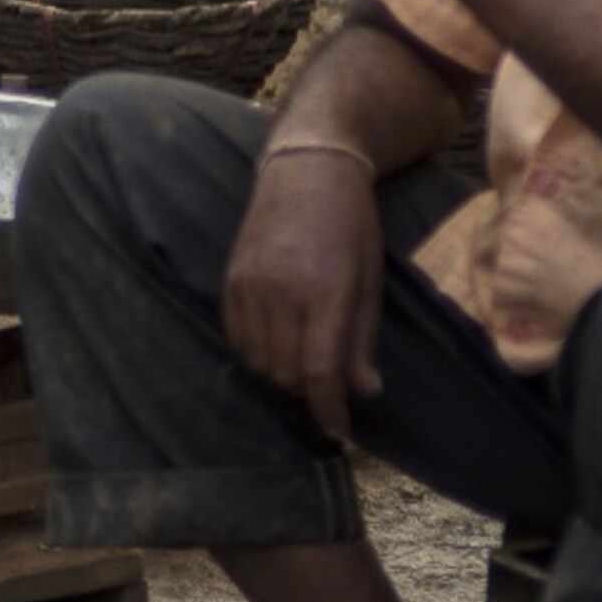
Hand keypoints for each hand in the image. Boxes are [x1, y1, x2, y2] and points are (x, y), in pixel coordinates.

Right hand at [224, 145, 386, 443]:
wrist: (306, 169)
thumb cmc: (351, 224)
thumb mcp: (370, 279)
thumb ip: (362, 337)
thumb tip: (364, 391)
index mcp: (326, 291)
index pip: (319, 371)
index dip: (328, 411)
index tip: (338, 433)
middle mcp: (282, 291)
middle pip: (286, 373)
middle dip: (309, 391)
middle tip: (327, 385)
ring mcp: (250, 284)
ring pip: (259, 361)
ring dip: (282, 374)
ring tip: (302, 361)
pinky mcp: (230, 279)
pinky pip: (236, 338)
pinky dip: (256, 353)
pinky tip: (276, 342)